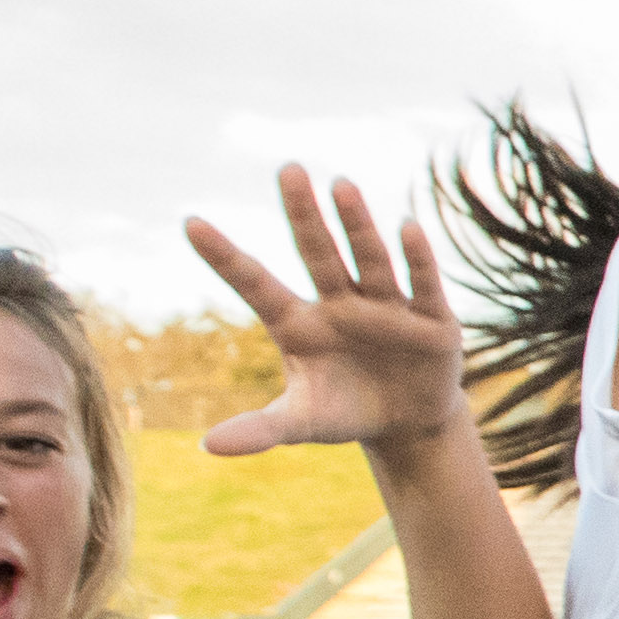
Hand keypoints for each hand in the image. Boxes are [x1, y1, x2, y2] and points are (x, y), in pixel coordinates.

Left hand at [183, 169, 469, 455]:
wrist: (407, 422)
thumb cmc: (345, 411)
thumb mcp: (302, 423)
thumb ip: (260, 429)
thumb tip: (207, 448)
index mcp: (299, 324)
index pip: (256, 284)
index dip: (225, 257)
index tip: (190, 223)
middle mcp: (339, 303)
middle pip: (317, 253)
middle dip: (303, 214)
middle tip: (287, 169)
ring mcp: (384, 306)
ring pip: (367, 259)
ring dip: (356, 224)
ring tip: (340, 185)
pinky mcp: (427, 319)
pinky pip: (419, 284)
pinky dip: (415, 259)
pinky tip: (406, 229)